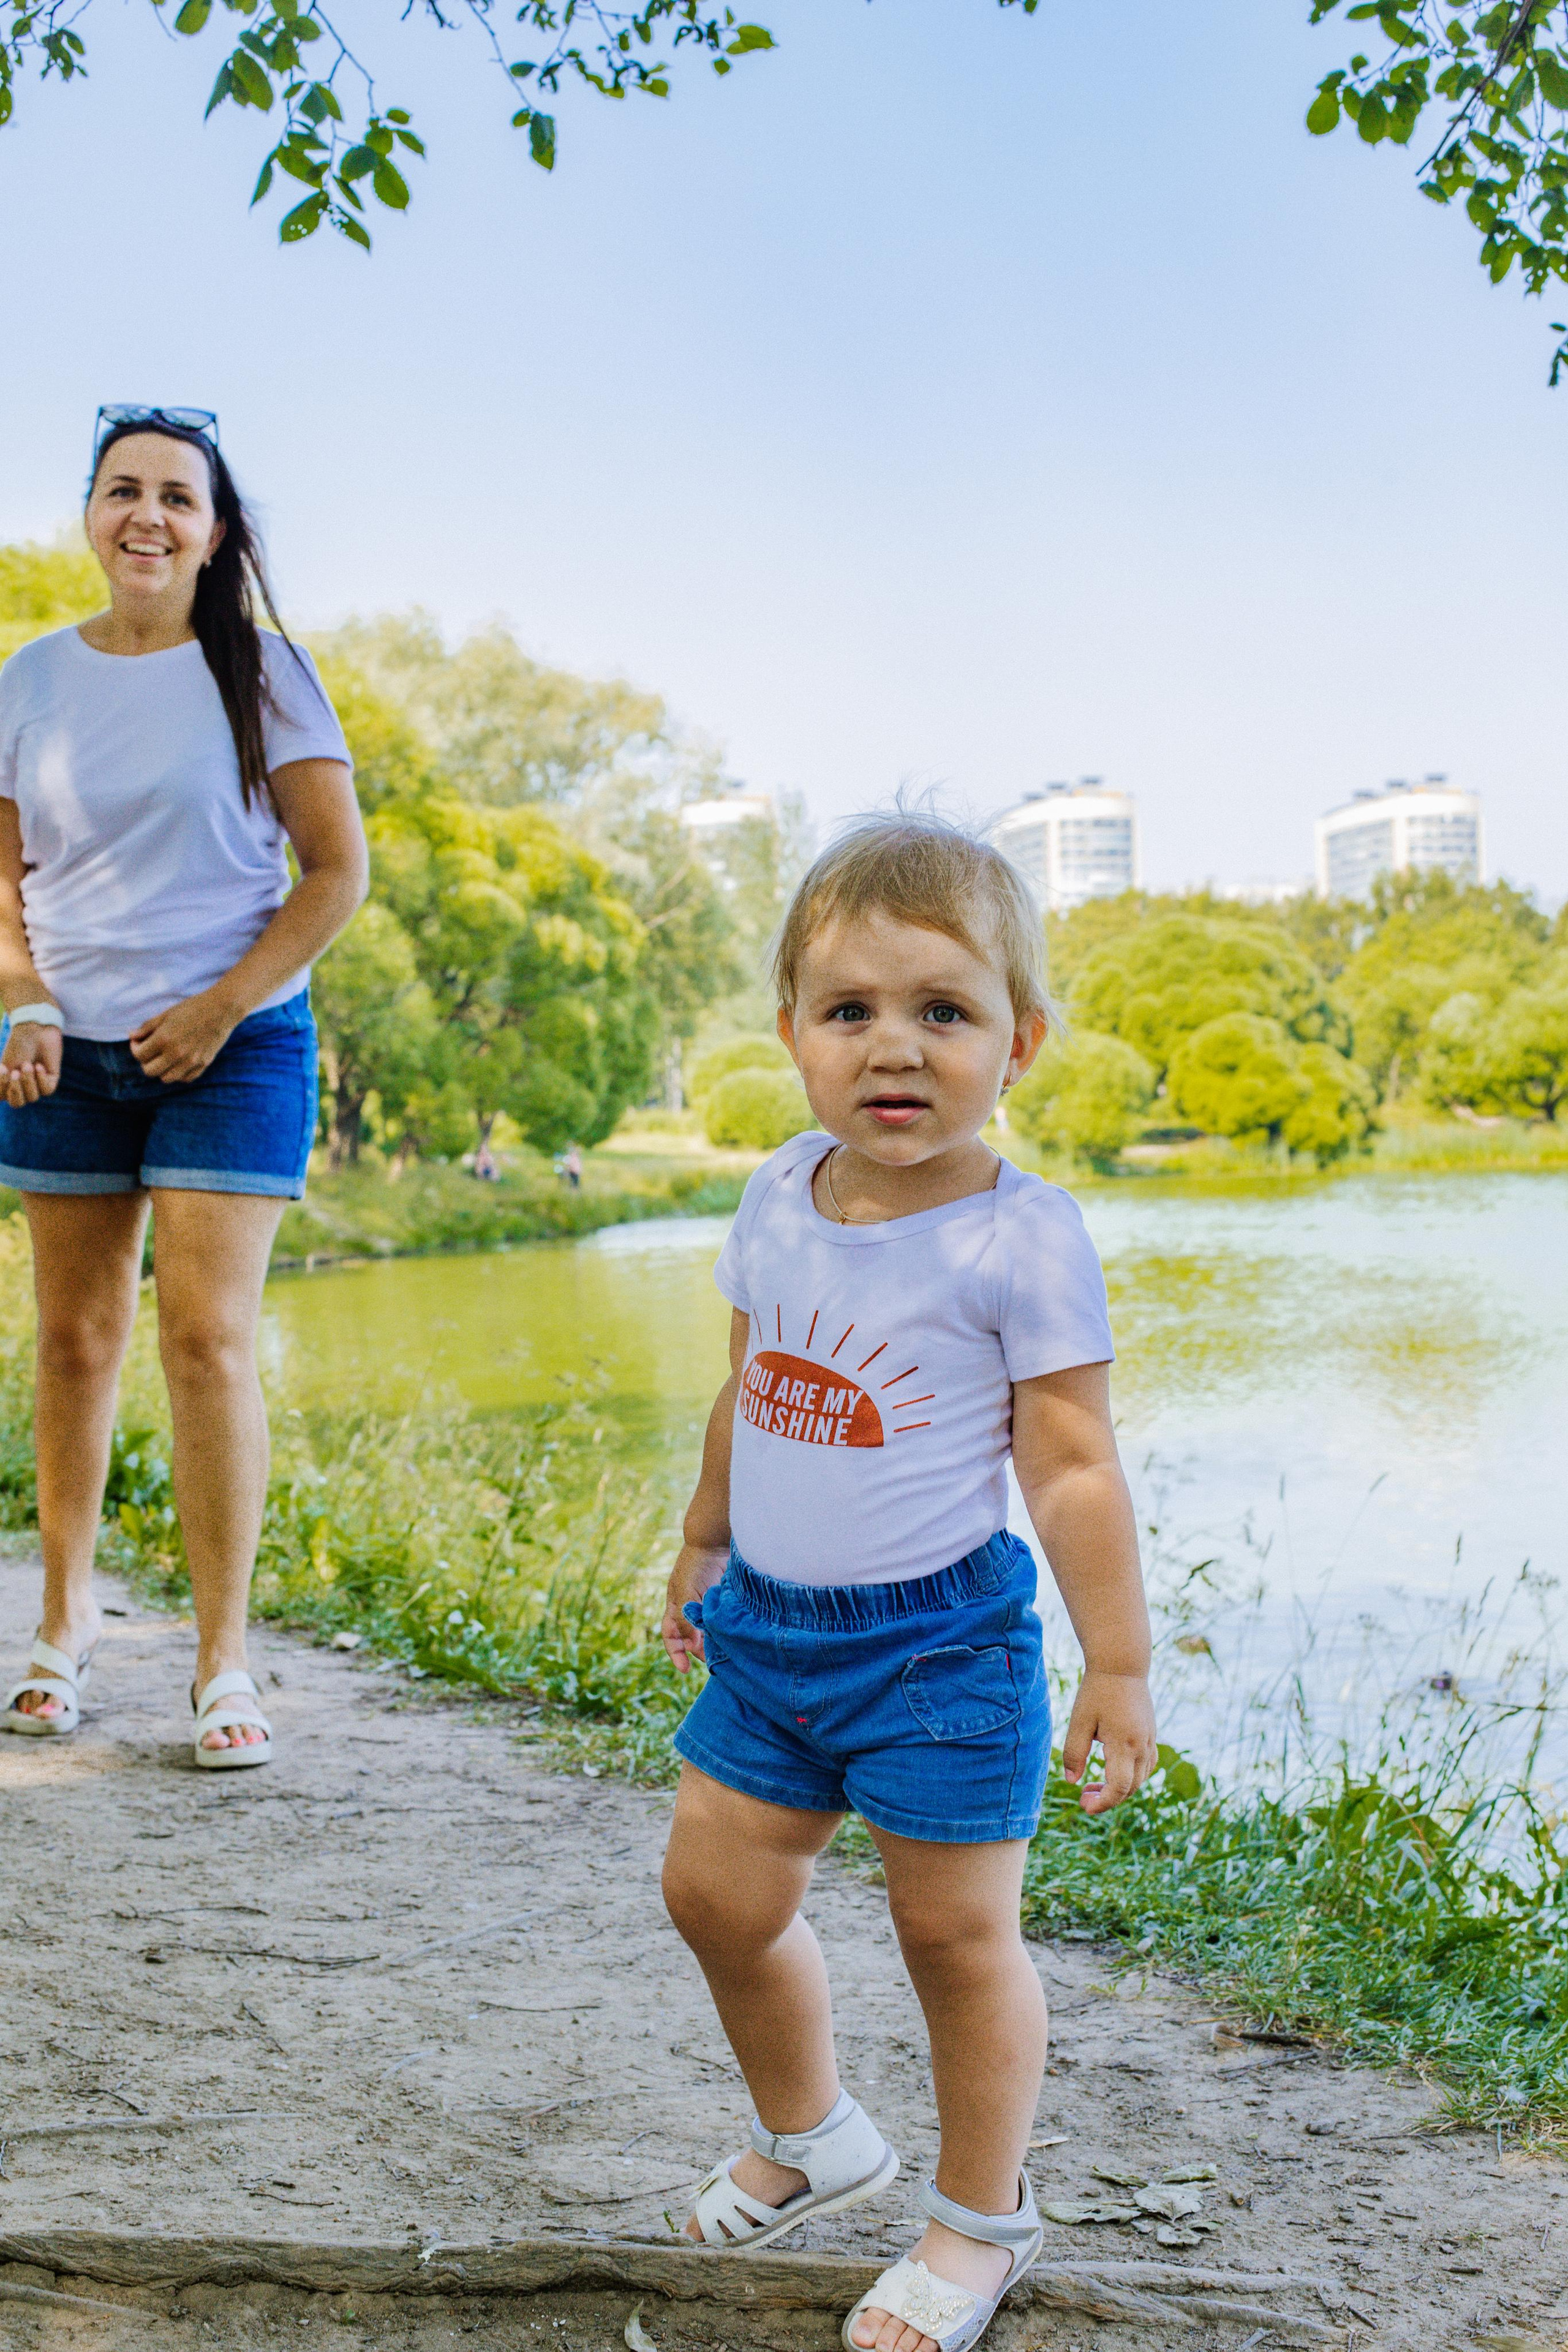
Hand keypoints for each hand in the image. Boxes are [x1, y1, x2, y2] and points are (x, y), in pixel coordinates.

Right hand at [1, 1020, 62, 1105]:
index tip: (3, 1067)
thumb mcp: (6, 1065)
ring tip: (28, 1064)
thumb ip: (4, 1083)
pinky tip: (40, 1065)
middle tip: (15, 1072)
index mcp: (8, 1083)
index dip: (1, 1086)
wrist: (36, 1030)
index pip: (1, 1097)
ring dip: (28, 1081)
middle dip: (16, 1089)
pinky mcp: (52, 1080)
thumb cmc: (19, 1045)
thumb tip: (1, 1100)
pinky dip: (41, 1079)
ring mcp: (37, 1084)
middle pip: (17, 1103)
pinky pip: (47, 1090)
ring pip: (33, 1097)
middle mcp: (22, 1086)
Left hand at [129, 990, 240, 1084]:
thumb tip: (132, 1036)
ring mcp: (191, 1061)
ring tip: (164, 1057)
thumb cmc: (192, 1008)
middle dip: (145, 1061)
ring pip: (166, 1078)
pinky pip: (185, 1078)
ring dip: (161, 1069)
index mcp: (164, 1039)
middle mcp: (176, 1053)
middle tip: (150, 1051)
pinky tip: (179, 1062)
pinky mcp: (203, 1064)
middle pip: (149, 1071)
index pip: (139, 1055)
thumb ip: (147, 1027)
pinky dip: (179, 1073)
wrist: (222, 1009)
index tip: (139, 1042)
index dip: (135, 1048)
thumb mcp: (166, 1014)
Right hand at [661, 1542, 727, 1673]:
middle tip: (713, 1661)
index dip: (676, 1654)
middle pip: (692, 1638)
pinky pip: (723, 1621)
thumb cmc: (697, 1565)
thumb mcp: (686, 1592)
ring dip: (715, 1643)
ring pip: (709, 1632)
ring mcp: (708, 1604)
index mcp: (676, 1606)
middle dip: (700, 1651)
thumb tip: (691, 1645)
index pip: (671, 1636)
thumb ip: (686, 1619)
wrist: (716, 1542)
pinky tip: (735, 1637)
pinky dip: (727, 1631)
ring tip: (725, 1653)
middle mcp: (691, 1608)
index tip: (685, 1671)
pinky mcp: (724, 1601)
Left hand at [1061, 1669, 1156, 1814]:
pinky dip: (1132, 1776)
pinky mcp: (1151, 1735)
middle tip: (1084, 1796)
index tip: (1084, 1805)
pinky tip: (1113, 1770)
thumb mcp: (1079, 1721)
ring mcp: (1149, 1741)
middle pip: (1130, 1788)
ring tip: (1094, 1784)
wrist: (1122, 1665)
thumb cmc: (1097, 1691)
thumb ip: (1074, 1753)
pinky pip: (1146, 1766)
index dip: (1103, 1803)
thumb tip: (1072, 1782)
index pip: (1118, 1788)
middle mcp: (1141, 1746)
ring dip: (1120, 1789)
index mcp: (1124, 1744)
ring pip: (1140, 1779)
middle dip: (1108, 1799)